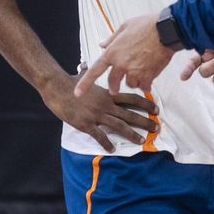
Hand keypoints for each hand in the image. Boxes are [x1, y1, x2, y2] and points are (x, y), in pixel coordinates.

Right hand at [43, 71, 158, 152]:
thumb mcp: (82, 76)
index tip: (156, 109)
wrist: (56, 87)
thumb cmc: (69, 82)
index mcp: (107, 94)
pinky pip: (99, 135)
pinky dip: (106, 143)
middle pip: (129, 113)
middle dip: (144, 121)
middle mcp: (105, 104)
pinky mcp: (86, 124)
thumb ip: (87, 73)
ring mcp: (96, 114)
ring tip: (141, 141)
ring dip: (131, 134)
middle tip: (156, 128)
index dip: (145, 104)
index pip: (131, 98)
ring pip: (119, 125)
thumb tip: (84, 64)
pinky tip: (112, 149)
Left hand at [73, 14, 176, 97]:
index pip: (95, 71)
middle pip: (113, 83)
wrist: (165, 30)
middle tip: (115, 89)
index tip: (78, 94)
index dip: (85, 84)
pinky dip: (146, 83)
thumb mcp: (125, 27)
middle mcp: (121, 64)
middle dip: (114, 87)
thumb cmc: (146, 26)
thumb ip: (112, 39)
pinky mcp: (148, 76)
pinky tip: (150, 75)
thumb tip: (102, 44)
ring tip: (141, 70)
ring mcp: (134, 72)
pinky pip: (144, 86)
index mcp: (113, 52)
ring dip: (134, 80)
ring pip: (130, 84)